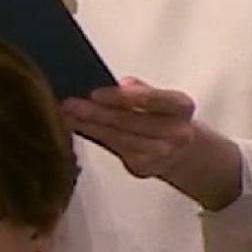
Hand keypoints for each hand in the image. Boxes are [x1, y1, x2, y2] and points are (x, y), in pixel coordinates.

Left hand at [62, 78, 244, 209]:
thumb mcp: (161, 98)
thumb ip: (140, 90)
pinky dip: (93, 137)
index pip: (154, 99)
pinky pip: (114, 149)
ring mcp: (161, 153)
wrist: (184, 152)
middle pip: (131, 122)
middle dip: (96, 113)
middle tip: (69, 103)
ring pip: (118, 138)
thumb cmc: (165, 117)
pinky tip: (76, 127)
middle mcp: (176, 132)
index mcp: (182, 107)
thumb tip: (120, 84)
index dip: (124, 97)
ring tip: (66, 115)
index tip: (96, 92)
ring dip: (89, 126)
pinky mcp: (143, 168)